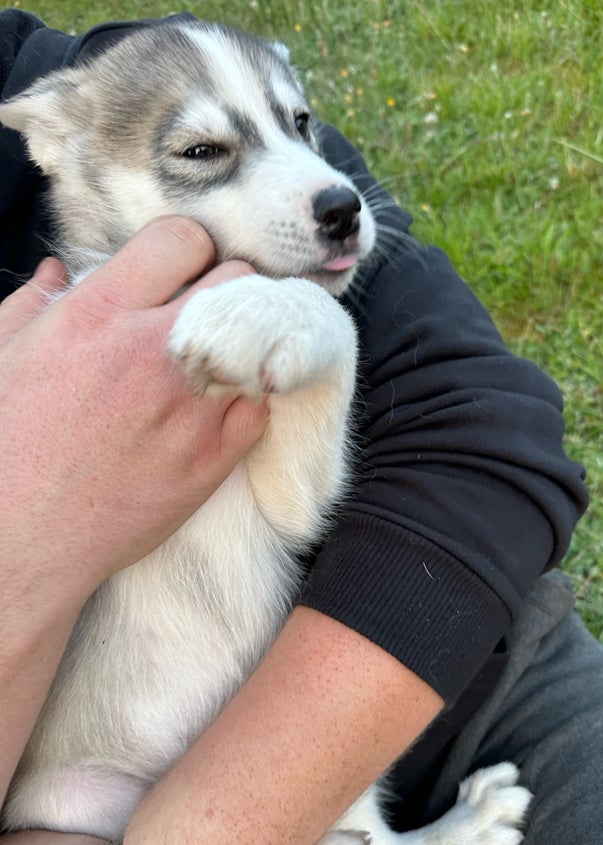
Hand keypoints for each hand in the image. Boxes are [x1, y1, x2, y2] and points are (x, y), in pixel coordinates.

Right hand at [0, 217, 267, 799]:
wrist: (23, 538)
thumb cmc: (5, 445)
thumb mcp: (2, 356)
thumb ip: (36, 303)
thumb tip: (60, 270)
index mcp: (97, 315)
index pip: (184, 238)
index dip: (187, 249)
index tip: (179, 272)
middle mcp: (154, 351)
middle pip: (237, 278)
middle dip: (224, 286)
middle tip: (206, 312)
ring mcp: (193, 405)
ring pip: (263, 336)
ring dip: (247, 337)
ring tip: (223, 353)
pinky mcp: (216, 456)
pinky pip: (266, 400)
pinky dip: (255, 391)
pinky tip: (229, 398)